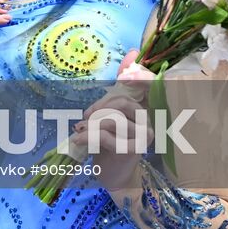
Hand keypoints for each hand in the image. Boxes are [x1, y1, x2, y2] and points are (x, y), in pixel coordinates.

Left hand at [75, 50, 151, 189]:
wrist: (113, 177)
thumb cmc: (109, 145)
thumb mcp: (108, 115)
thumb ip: (115, 91)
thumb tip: (133, 51)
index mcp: (143, 111)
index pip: (142, 84)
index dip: (129, 79)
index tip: (101, 103)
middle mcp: (149, 122)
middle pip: (119, 103)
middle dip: (97, 111)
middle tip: (84, 122)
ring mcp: (144, 137)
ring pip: (111, 119)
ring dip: (90, 127)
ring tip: (80, 134)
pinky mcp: (133, 150)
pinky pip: (106, 136)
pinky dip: (88, 137)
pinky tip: (79, 141)